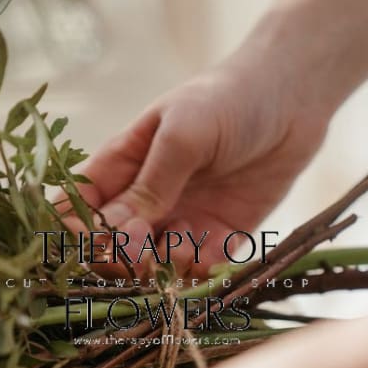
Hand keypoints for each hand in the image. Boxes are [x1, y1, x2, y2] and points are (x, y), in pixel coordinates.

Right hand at [77, 19, 330, 271]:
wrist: (293, 97)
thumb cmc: (228, 99)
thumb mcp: (183, 133)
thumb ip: (151, 184)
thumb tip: (116, 233)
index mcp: (119, 169)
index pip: (74, 212)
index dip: (76, 235)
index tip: (100, 240)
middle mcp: (144, 201)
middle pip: (108, 250)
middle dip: (121, 260)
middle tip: (145, 251)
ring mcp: (180, 220)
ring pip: (152, 268)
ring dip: (164, 268)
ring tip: (188, 243)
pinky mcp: (218, 237)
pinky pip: (198, 270)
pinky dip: (203, 269)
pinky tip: (218, 244)